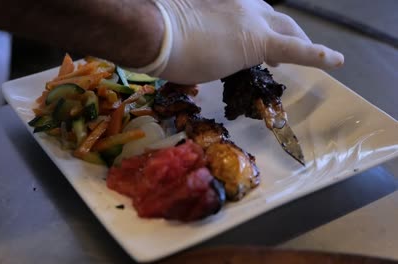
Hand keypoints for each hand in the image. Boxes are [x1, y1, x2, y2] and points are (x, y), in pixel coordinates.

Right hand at [136, 0, 343, 83]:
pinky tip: (335, 61)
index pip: (252, 13)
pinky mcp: (260, 42)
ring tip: (315, 57)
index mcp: (225, 3)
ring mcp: (252, 21)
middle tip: (288, 52)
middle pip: (275, 18)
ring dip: (299, 44)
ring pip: (286, 30)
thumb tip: (200, 49)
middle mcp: (242, 6)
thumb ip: (201, 35)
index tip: (263, 42)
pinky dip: (317, 55)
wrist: (158, 32)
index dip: (260, 25)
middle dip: (286, 34)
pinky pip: (295, 49)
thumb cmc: (162, 34)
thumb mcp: (184, 31)